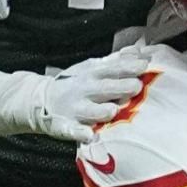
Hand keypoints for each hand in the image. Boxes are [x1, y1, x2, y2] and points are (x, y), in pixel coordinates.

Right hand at [32, 50, 154, 141]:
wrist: (43, 99)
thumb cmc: (77, 83)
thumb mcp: (93, 67)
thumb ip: (116, 61)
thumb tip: (139, 51)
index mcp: (93, 74)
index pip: (113, 69)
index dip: (128, 66)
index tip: (144, 65)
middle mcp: (86, 90)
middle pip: (105, 88)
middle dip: (120, 87)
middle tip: (136, 86)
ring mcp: (76, 109)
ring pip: (91, 111)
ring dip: (101, 111)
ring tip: (113, 110)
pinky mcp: (67, 126)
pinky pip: (74, 131)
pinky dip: (81, 133)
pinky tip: (90, 136)